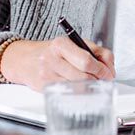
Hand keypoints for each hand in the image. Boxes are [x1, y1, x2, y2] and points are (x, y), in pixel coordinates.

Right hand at [0, 37, 115, 90]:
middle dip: (98, 79)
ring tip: (92, 81)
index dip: (102, 69)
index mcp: (61, 44)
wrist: (24, 59)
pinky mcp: (44, 87)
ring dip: (90, 86)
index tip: (108, 73)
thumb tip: (110, 66)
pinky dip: (79, 90)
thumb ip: (96, 51)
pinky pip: (69, 92)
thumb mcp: (73, 43)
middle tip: (104, 79)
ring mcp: (46, 75)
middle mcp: (52, 59)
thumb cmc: (52, 50)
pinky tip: (79, 85)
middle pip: (84, 76)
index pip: (87, 61)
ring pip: (77, 86)